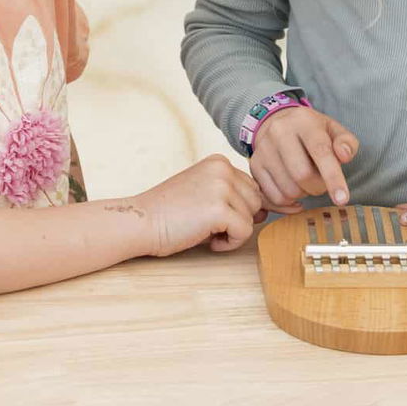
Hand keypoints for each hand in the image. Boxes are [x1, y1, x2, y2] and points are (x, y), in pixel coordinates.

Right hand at [132, 155, 263, 255]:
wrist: (140, 222)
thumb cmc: (170, 213)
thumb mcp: (205, 193)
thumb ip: (233, 196)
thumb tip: (266, 211)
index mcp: (219, 162)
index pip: (252, 187)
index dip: (240, 208)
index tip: (227, 213)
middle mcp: (223, 168)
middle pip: (257, 201)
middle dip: (238, 218)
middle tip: (208, 224)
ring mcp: (222, 187)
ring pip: (252, 218)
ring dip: (233, 231)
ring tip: (204, 230)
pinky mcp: (219, 209)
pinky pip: (244, 233)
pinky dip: (229, 243)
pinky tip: (207, 240)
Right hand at [250, 105, 358, 209]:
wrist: (276, 122)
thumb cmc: (310, 131)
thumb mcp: (333, 130)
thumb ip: (346, 142)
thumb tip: (344, 155)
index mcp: (304, 121)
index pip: (320, 151)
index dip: (333, 178)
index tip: (342, 199)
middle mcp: (279, 132)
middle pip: (302, 175)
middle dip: (318, 187)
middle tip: (321, 181)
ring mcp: (263, 149)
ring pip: (288, 190)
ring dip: (303, 194)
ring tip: (305, 180)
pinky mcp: (254, 166)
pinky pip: (273, 197)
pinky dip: (288, 201)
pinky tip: (294, 189)